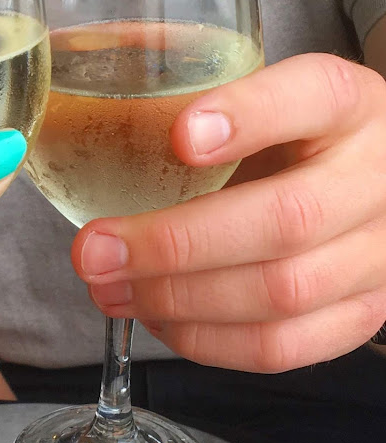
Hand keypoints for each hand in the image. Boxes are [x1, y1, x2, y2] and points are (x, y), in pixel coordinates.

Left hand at [71, 54, 385, 371]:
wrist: (365, 189)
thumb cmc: (290, 144)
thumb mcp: (260, 102)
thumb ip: (195, 103)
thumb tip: (85, 107)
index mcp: (347, 104)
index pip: (313, 95)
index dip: (248, 116)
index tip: (180, 135)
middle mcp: (374, 178)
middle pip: (286, 220)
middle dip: (173, 245)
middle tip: (95, 251)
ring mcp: (377, 255)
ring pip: (281, 294)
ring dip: (175, 299)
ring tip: (109, 290)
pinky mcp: (359, 314)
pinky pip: (281, 347)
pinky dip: (204, 339)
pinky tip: (156, 317)